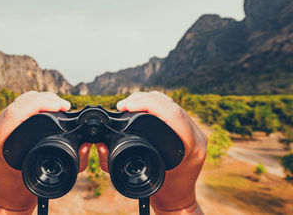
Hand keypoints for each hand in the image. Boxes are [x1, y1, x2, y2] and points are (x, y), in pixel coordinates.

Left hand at [0, 91, 91, 213]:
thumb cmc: (25, 190)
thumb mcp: (48, 177)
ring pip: (14, 102)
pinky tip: (44, 106)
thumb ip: (71, 163)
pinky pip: (13, 108)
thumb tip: (85, 144)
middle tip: (63, 104)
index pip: (15, 112)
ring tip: (56, 104)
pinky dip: (30, 104)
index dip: (40, 102)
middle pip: (15, 103)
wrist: (8, 199)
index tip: (60, 105)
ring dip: (37, 99)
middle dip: (43, 98)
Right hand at [96, 91, 206, 213]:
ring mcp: (196, 131)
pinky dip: (155, 104)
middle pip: (170, 104)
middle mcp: (196, 135)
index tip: (125, 105)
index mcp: (190, 146)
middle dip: (143, 98)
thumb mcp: (138, 177)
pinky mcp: (191, 128)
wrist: (179, 198)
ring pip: (172, 103)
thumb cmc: (161, 190)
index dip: (146, 103)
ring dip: (148, 99)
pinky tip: (142, 106)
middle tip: (123, 104)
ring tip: (129, 104)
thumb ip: (115, 163)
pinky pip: (173, 108)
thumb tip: (101, 144)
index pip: (171, 113)